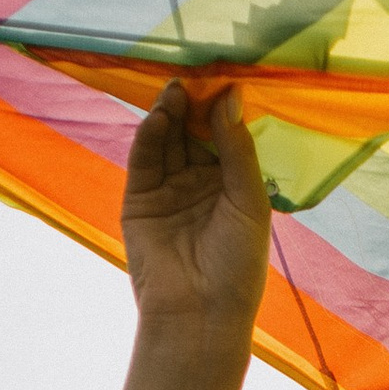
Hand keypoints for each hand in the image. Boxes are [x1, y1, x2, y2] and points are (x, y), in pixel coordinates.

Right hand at [122, 80, 270, 346]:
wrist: (199, 314)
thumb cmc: (237, 266)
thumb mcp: (248, 203)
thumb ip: (238, 150)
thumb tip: (231, 96)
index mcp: (232, 186)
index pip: (226, 136)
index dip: (224, 109)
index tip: (226, 77)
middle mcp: (200, 184)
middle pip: (194, 132)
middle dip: (195, 105)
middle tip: (197, 75)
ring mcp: (168, 189)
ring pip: (168, 140)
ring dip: (171, 113)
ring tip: (177, 89)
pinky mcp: (139, 198)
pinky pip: (145, 158)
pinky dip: (151, 135)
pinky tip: (162, 115)